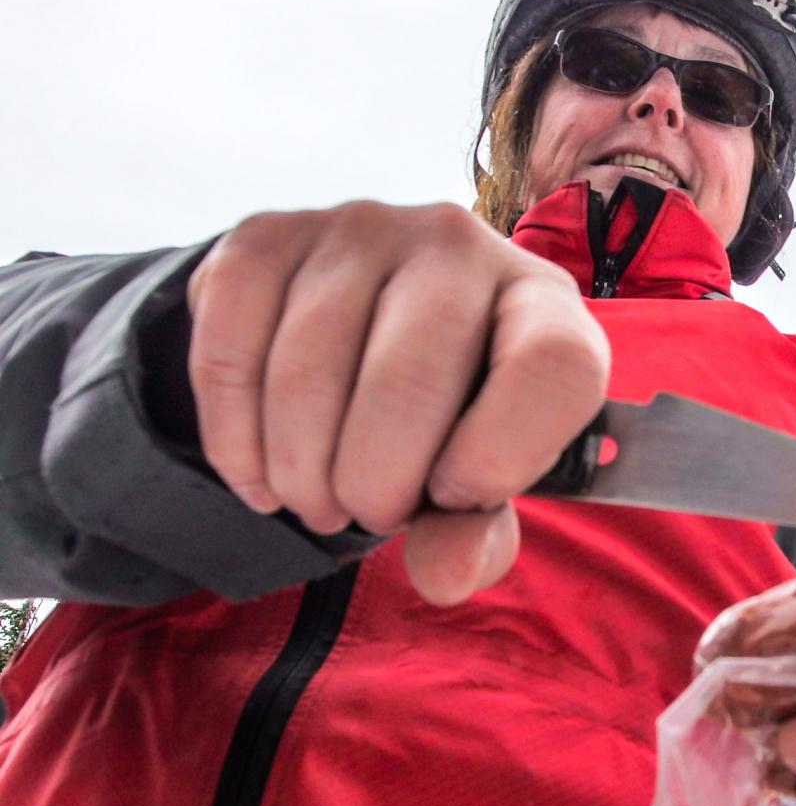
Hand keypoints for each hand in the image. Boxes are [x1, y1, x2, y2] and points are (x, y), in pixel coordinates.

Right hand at [186, 201, 609, 604]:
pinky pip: (229, 353)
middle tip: (369, 514)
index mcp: (544, 303)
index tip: (457, 496)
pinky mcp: (264, 236)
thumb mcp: (482, 476)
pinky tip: (259, 475)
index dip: (504, 453)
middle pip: (410, 381)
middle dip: (376, 486)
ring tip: (317, 501)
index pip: (555, 366)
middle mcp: (457, 244)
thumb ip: (477, 534)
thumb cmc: (447, 413)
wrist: (359, 325)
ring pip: (308, 374)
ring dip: (302, 473)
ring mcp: (357, 229)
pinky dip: (235, 441)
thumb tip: (442, 577)